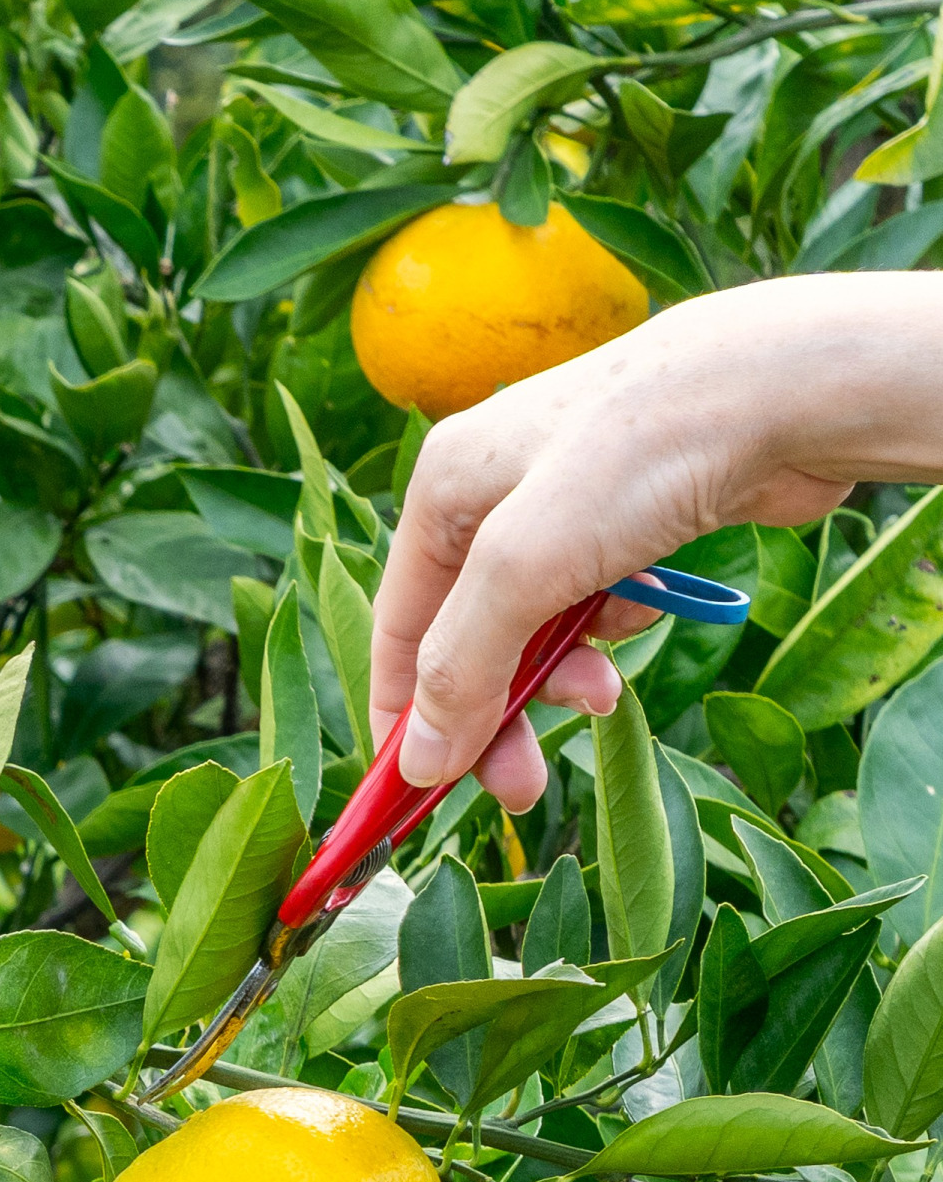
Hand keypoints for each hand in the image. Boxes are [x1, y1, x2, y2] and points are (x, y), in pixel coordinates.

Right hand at [369, 273, 942, 807]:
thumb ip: (466, 664)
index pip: (401, 627)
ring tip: (604, 699)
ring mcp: (565, 505)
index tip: (417, 793)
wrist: (781, 388)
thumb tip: (417, 762)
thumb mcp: (525, 567)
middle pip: (469, 636)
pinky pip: (598, 602)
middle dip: (495, 713)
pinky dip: (613, 628)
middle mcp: (494, 494)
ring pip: (537, 626)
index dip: (405, 713)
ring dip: (562, 675)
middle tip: (520, 786)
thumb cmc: (639, 452)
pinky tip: (642, 617)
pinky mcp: (630, 519)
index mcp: (444, 489)